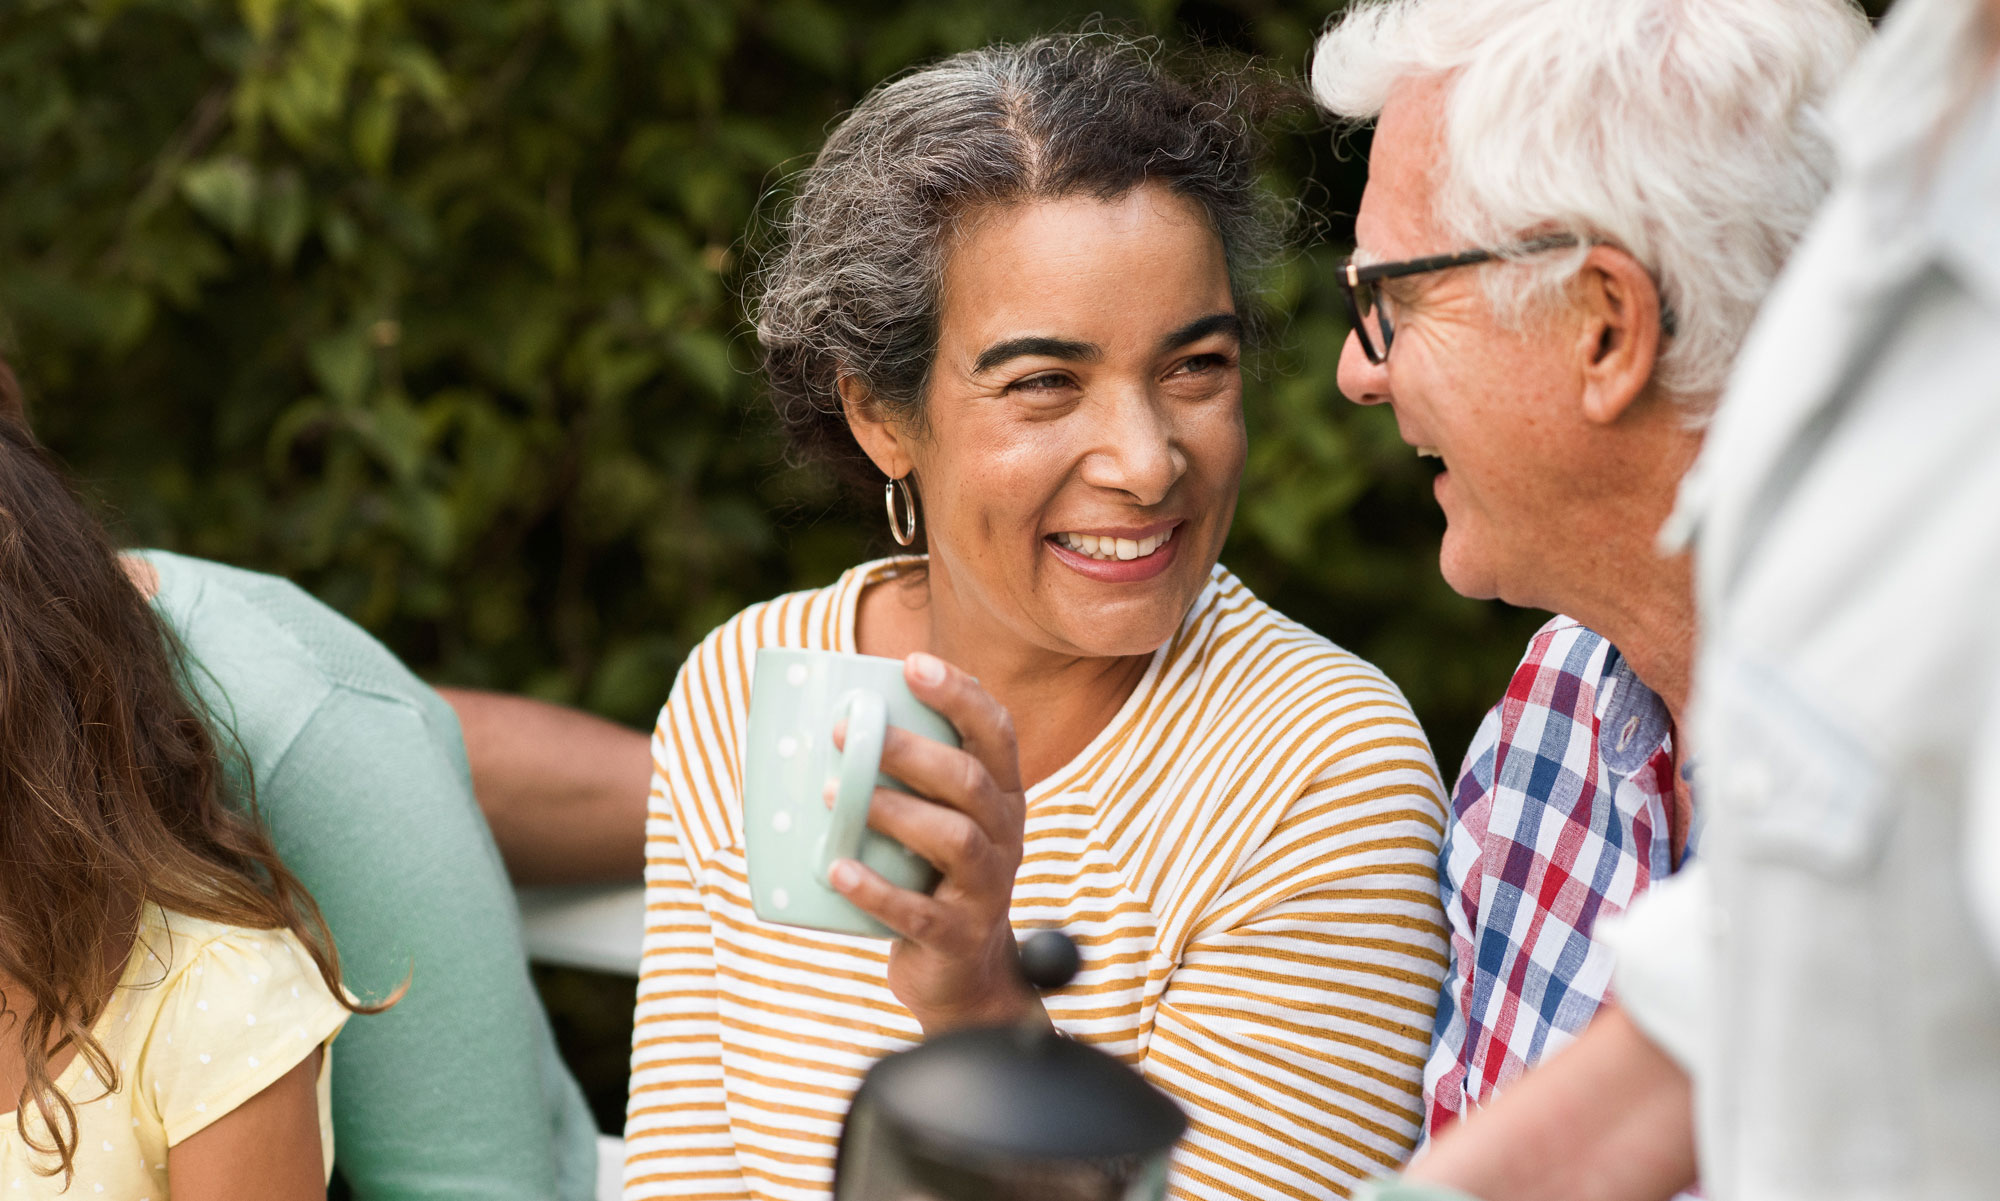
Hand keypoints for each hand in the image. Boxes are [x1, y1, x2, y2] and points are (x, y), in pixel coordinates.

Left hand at [828, 651, 1040, 1033]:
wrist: (963, 975)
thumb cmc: (932, 876)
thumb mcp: (936, 819)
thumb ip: (906, 775)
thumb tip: (826, 721)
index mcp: (1001, 796)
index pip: (995, 731)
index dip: (959, 694)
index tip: (912, 663)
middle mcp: (1006, 835)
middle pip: (970, 781)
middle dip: (910, 750)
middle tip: (847, 732)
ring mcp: (988, 889)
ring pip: (956, 839)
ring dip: (894, 812)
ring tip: (834, 797)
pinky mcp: (959, 937)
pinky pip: (919, 912)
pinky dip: (876, 890)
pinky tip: (838, 870)